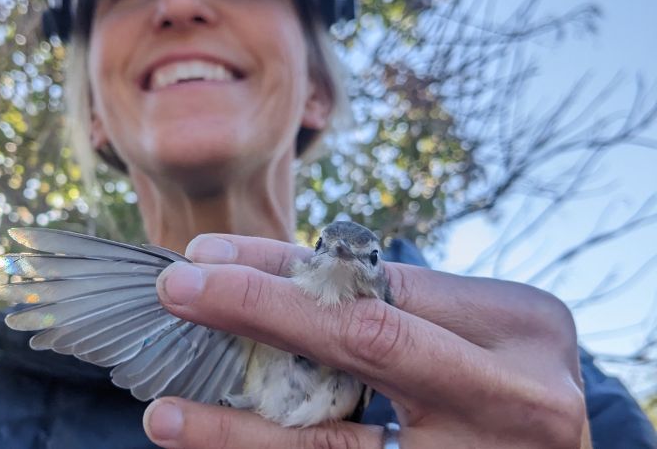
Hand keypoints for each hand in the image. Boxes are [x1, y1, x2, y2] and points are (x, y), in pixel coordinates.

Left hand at [143, 234, 590, 447]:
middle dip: (259, 310)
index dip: (286, 269)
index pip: (380, 283)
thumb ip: (400, 307)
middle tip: (178, 291)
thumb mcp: (482, 332)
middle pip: (363, 343)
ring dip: (239, 429)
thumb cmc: (510, 383)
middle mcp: (510, 396)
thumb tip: (271, 282)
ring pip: (336, 447)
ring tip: (166, 414)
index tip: (210, 256)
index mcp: (519, 327)